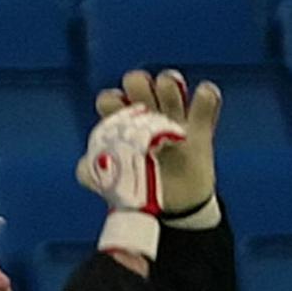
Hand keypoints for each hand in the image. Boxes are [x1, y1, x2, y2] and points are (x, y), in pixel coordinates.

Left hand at [80, 69, 222, 239]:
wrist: (177, 209)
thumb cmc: (142, 191)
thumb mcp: (111, 185)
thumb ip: (92, 173)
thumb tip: (84, 163)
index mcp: (123, 127)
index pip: (110, 100)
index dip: (112, 104)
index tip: (120, 120)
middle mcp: (147, 116)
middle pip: (137, 81)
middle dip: (139, 87)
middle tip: (145, 110)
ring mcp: (175, 119)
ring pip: (168, 83)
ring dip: (169, 89)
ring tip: (172, 116)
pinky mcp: (201, 129)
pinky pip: (207, 99)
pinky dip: (205, 97)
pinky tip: (198, 112)